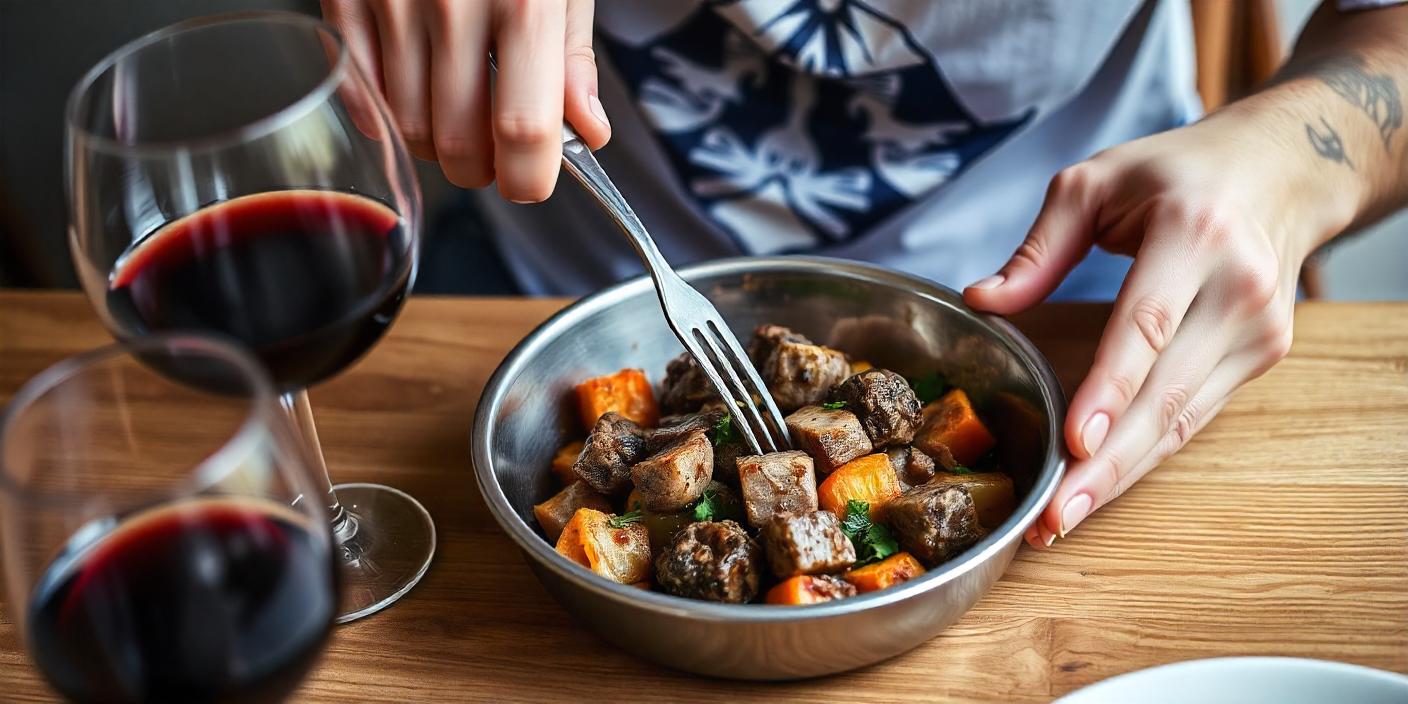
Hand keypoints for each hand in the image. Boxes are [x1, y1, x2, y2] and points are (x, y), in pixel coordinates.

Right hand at [321, 0, 609, 201]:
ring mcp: (390, 2)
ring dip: (437, 144)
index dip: (529, 179)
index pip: (523, 132)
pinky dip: (390, 114)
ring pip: (407, 128)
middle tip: (497, 149)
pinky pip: (361, 93)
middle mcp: (452, 4)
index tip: (532, 182)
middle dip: (483, 169)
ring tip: (459, 110)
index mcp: (523, 0)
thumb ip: (572, 58)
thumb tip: (588, 132)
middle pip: (456, 145)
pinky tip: (417, 91)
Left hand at [963, 117, 1351, 547]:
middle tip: (1053, 517)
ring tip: (1061, 521)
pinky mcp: (1261, 357)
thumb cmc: (1176, 173)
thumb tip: (979, 300)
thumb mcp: (1095, 182)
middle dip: (1107, 463)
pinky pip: (1193, 417)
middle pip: (1166, 392)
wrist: (1282, 171)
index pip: (1147, 325)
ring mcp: (1257, 330)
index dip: (1111, 389)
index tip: (1076, 441)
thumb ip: (1039, 247)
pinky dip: (1144, 456)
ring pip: (1182, 420)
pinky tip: (1099, 485)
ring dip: (1121, 475)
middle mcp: (1237, 289)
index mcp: (1194, 235)